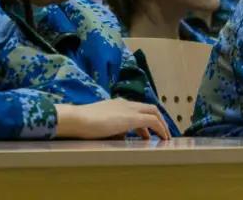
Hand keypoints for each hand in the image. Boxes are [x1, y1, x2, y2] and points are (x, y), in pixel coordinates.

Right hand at [54, 99, 169, 139]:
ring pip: (153, 112)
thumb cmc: (83, 123)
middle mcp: (125, 103)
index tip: (149, 132)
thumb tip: (121, 135)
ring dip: (161, 125)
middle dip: (159, 120)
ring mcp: (128, 109)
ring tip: (164, 138)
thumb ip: (112, 128)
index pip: (137, 108)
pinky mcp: (132, 117)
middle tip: (161, 134)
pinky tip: (163, 138)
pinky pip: (153, 121)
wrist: (78, 119)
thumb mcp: (101, 125)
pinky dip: (161, 128)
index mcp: (116, 104)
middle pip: (150, 107)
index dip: (146, 119)